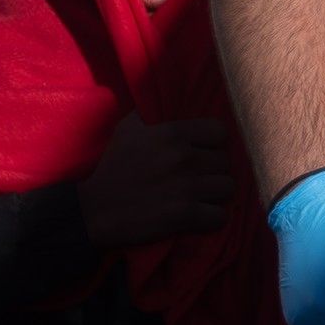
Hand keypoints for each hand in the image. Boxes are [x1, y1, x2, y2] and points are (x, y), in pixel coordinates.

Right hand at [77, 113, 234, 246]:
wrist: (96, 208)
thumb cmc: (113, 167)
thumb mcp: (128, 129)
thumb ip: (153, 115)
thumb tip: (171, 106)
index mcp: (173, 133)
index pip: (220, 132)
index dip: (214, 144)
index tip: (203, 153)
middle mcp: (185, 157)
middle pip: (225, 162)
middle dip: (214, 171)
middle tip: (200, 178)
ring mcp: (188, 187)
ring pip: (228, 188)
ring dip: (216, 194)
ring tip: (203, 197)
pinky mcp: (186, 215)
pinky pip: (220, 216)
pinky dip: (212, 218)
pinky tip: (200, 216)